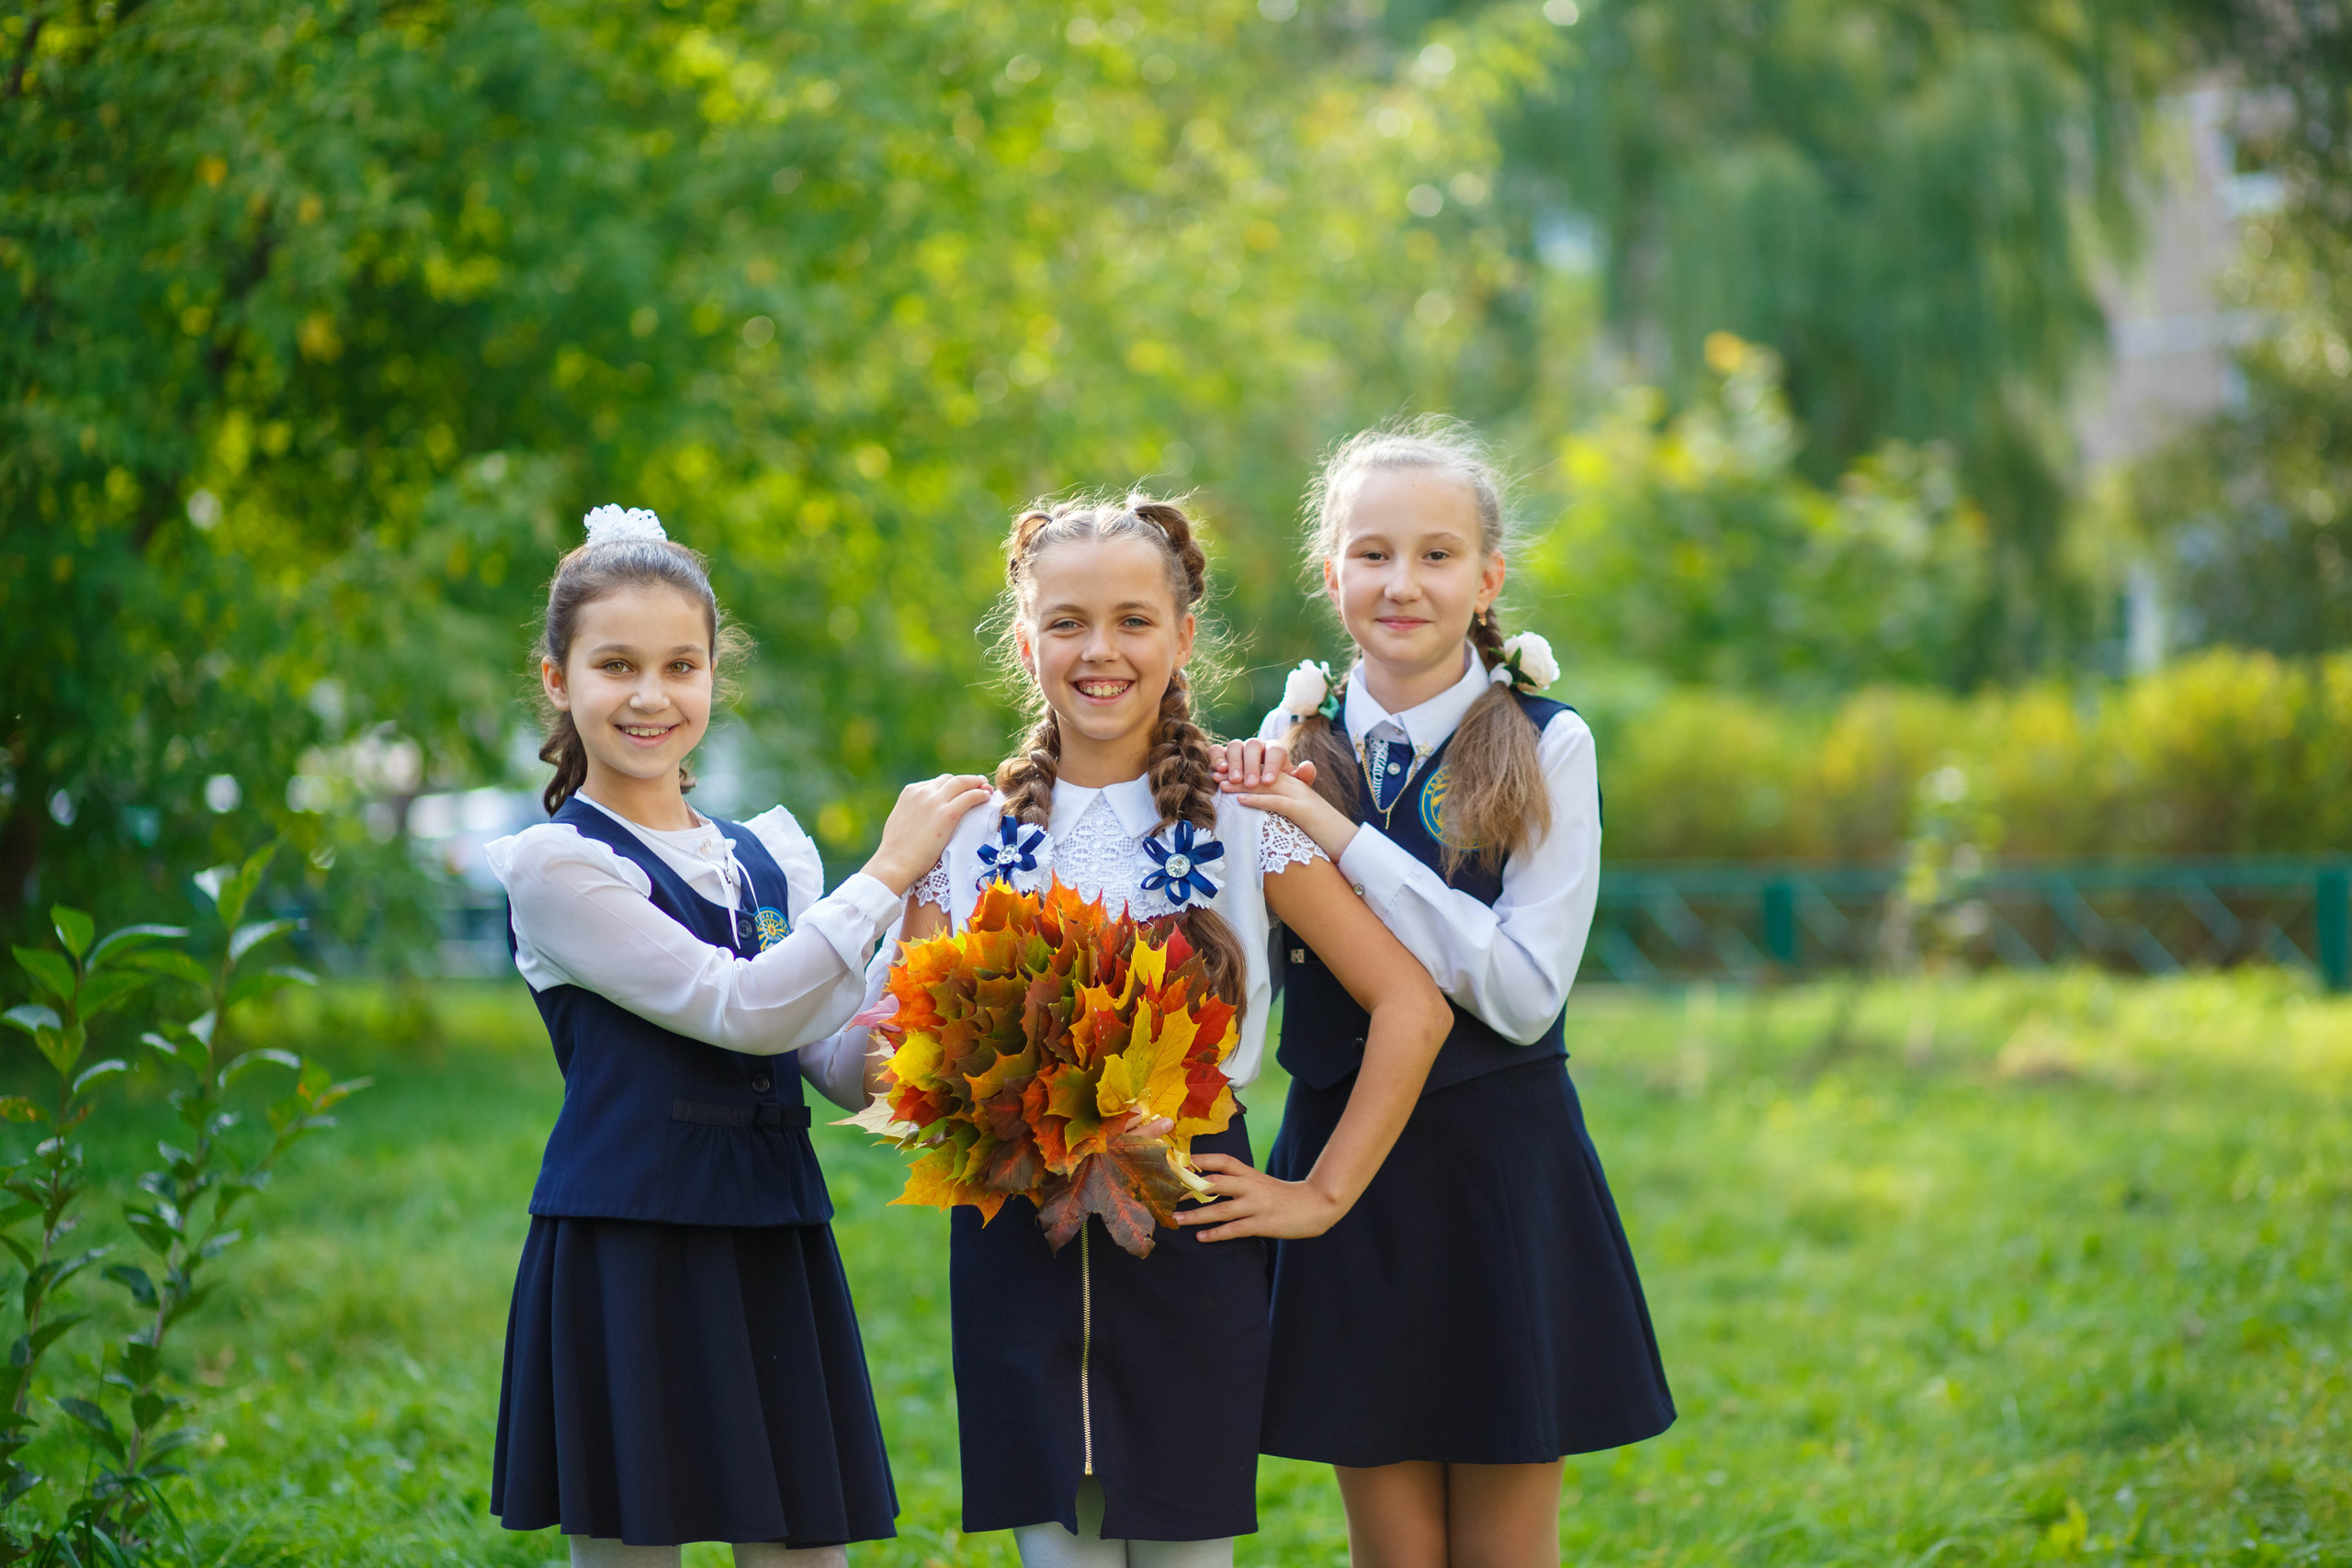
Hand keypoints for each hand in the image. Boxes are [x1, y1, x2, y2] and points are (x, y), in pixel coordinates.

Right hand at [861, 773, 993, 894]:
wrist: (895, 862)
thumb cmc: (897, 849)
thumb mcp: (901, 819)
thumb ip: (913, 810)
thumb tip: (921, 814)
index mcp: (910, 792)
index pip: (936, 783)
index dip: (952, 786)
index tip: (962, 790)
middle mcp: (923, 792)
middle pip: (951, 779)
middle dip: (966, 781)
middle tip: (979, 785)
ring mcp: (935, 801)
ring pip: (962, 783)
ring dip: (977, 784)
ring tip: (987, 790)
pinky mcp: (948, 813)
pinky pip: (970, 797)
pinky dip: (980, 795)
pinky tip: (987, 797)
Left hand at [1174, 1153, 1345, 1240]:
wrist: (1315, 1205)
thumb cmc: (1281, 1195)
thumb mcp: (1259, 1181)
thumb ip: (1237, 1180)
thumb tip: (1205, 1182)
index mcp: (1249, 1173)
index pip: (1221, 1161)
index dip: (1199, 1159)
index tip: (1177, 1160)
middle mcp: (1251, 1186)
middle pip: (1214, 1183)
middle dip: (1188, 1188)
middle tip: (1166, 1193)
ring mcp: (1256, 1205)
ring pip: (1220, 1209)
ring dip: (1196, 1215)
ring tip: (1176, 1220)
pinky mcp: (1262, 1224)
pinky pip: (1234, 1229)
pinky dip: (1216, 1234)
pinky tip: (1201, 1238)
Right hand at [1212, 738, 1315, 791]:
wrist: (1258, 793)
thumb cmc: (1277, 789)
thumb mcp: (1292, 786)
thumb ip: (1302, 777)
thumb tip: (1308, 765)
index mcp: (1274, 750)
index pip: (1275, 749)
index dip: (1272, 764)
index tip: (1269, 782)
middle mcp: (1256, 746)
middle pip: (1253, 745)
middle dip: (1251, 765)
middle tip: (1251, 784)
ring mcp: (1238, 749)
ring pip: (1234, 745)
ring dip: (1233, 762)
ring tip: (1234, 780)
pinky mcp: (1221, 755)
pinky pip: (1216, 750)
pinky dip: (1216, 759)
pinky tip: (1219, 773)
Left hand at [1233, 769, 1358, 862]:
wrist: (1351, 844)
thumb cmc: (1325, 836)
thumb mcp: (1301, 820)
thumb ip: (1284, 812)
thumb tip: (1265, 816)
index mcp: (1297, 787)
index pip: (1267, 775)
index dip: (1244, 773)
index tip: (1224, 775)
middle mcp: (1299, 787)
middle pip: (1263, 775)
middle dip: (1238, 774)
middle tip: (1215, 776)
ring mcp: (1302, 797)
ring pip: (1267, 784)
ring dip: (1241, 783)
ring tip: (1221, 784)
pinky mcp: (1304, 810)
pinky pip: (1277, 801)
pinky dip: (1257, 799)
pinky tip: (1240, 800)